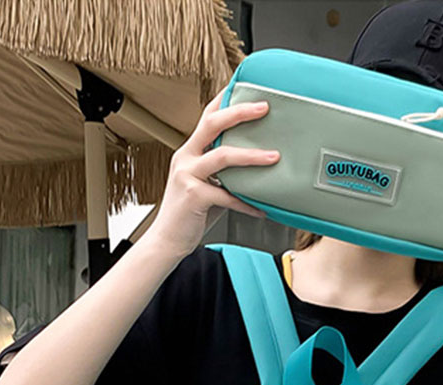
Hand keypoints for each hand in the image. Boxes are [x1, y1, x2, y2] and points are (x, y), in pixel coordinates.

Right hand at [144, 87, 279, 259]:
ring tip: (274, 157)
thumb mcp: (208, 186)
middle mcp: (186, 157)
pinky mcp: (193, 196)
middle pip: (212, 124)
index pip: (207, 115)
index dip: (225, 98)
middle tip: (264, 108)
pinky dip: (247, 204)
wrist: (168, 239)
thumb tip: (255, 167)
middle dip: (240, 113)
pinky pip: (227, 196)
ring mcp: (187, 175)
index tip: (245, 86)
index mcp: (190, 151)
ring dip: (252, 156)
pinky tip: (262, 210)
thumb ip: (226, 174)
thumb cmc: (191, 213)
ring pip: (222, 156)